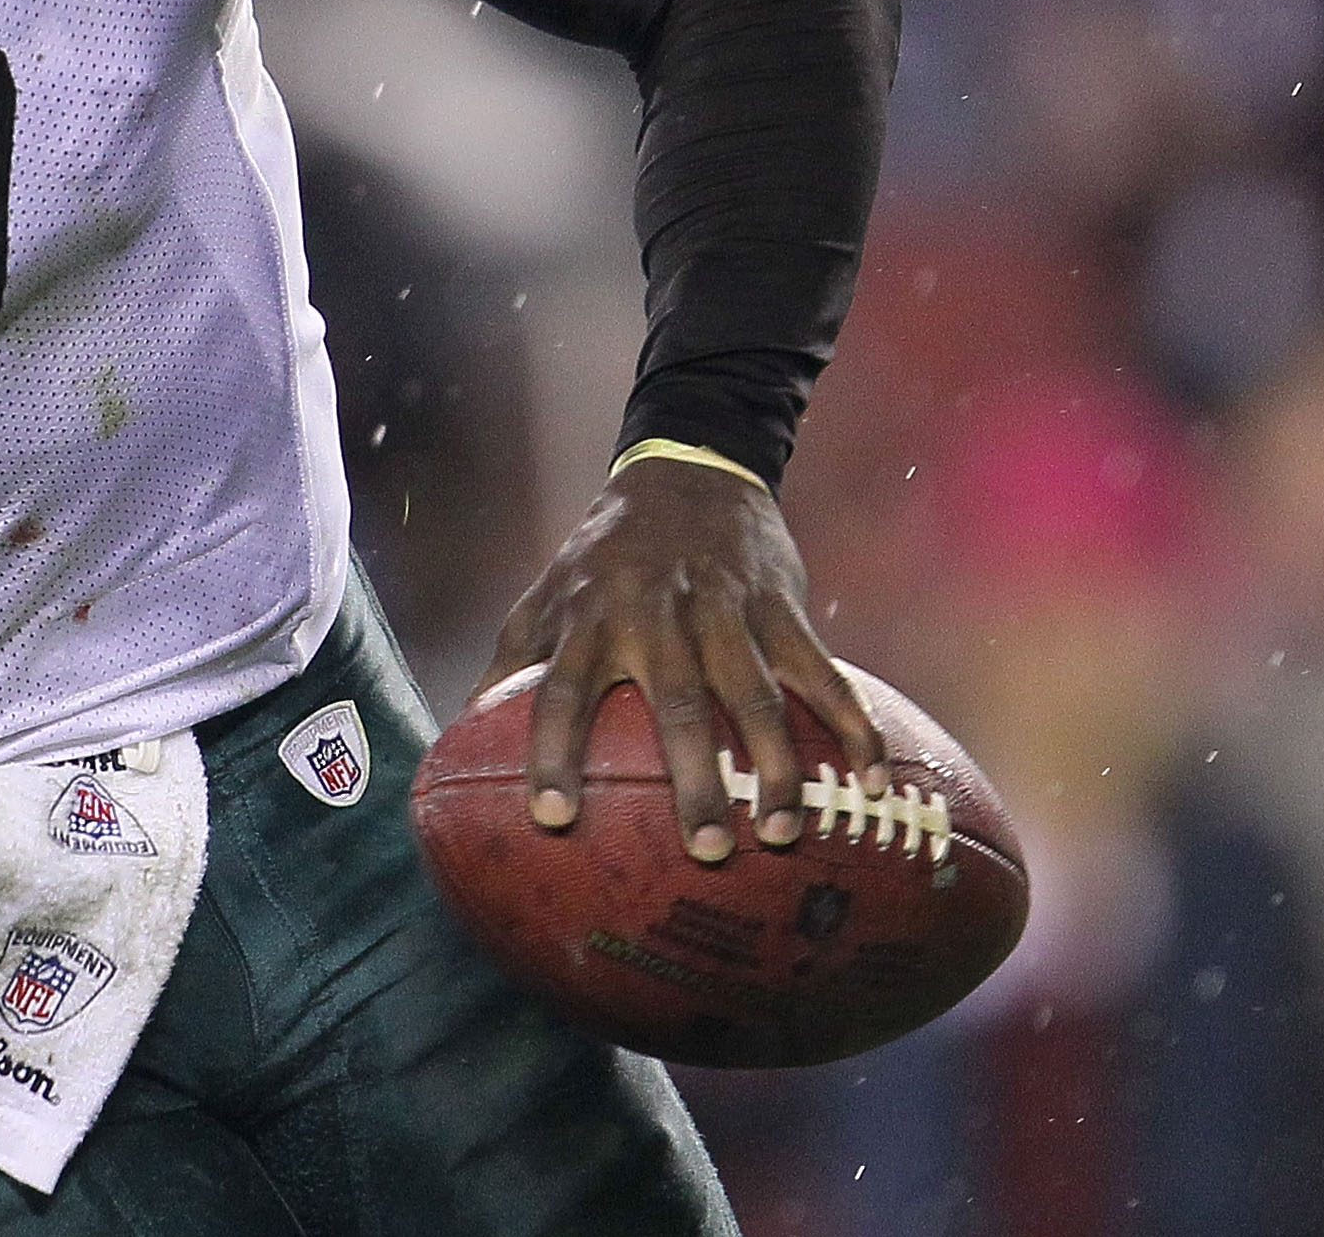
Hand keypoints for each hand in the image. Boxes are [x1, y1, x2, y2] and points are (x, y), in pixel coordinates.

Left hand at [474, 456, 886, 862]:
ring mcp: (724, 611)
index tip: (551, 817)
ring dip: (775, 766)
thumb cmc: (603, 556)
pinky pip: (822, 671)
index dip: (553, 751)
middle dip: (693, 779)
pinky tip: (871, 779)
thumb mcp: (542, 598)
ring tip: (780, 832)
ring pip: (755, 696)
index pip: (562, 690)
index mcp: (589, 619)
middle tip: (706, 851)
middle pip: (676, 705)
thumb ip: (506, 668)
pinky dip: (852, 724)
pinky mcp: (780, 608)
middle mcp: (655, 616)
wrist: (688, 471)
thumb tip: (451, 743)